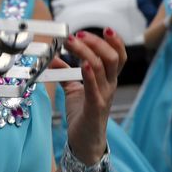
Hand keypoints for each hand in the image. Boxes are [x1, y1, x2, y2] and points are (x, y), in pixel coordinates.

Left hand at [51, 28, 125, 165]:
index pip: (118, 56)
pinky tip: (83, 65)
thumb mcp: (73, 89)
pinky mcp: (95, 108)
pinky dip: (90, 75)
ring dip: (86, 52)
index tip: (105, 29)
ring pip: (103, 69)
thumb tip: (52, 58)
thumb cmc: (82, 114)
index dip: (115, 42)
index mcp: (107, 80)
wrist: (84, 142)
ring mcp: (103, 96)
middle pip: (112, 58)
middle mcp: (109, 86)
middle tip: (79, 35)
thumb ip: (66, 73)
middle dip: (97, 43)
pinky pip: (95, 89)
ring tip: (72, 42)